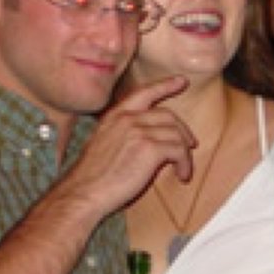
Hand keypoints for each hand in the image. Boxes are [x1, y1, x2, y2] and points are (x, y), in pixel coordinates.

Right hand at [61, 77, 194, 215]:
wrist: (84, 192)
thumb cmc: (92, 177)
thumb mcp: (103, 144)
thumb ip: (123, 135)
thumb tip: (145, 142)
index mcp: (114, 116)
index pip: (144, 92)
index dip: (165, 85)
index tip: (181, 81)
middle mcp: (127, 119)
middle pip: (167, 115)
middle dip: (183, 130)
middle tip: (189, 144)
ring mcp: (138, 131)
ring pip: (176, 133)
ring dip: (184, 152)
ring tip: (183, 168)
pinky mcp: (149, 149)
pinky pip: (178, 150)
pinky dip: (184, 163)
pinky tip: (181, 175)